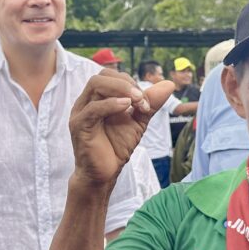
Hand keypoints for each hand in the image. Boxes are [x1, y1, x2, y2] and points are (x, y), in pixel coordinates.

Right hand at [69, 69, 174, 185]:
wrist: (104, 174)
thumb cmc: (116, 148)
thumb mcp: (138, 122)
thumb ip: (150, 103)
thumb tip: (169, 84)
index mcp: (97, 99)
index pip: (111, 76)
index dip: (131, 83)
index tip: (146, 103)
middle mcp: (86, 102)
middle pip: (101, 76)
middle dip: (126, 83)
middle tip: (142, 100)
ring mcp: (80, 113)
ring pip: (95, 85)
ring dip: (120, 89)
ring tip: (136, 102)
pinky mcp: (79, 126)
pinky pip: (93, 108)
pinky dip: (111, 104)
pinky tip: (126, 108)